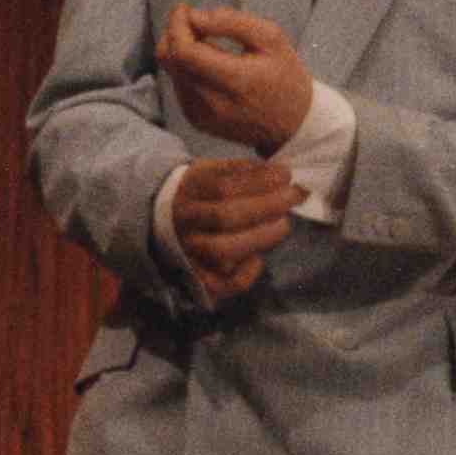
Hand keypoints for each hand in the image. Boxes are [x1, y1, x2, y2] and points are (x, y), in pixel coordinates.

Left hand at [156, 2, 314, 151]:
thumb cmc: (286, 78)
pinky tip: (210, 68)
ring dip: (182, 51)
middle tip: (198, 25)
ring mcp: (201, 114)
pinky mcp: (196, 120)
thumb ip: (234, 22)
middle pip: (170, 58)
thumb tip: (195, 16)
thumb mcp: (273, 40)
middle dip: (177, 33)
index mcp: (236, 81)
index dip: (177, 25)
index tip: (184, 9)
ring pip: (171, 71)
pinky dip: (186, 70)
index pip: (184, 51)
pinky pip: (177, 85)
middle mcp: (213, 102)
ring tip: (210, 48)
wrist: (295, 124)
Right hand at [173, 158, 300, 305]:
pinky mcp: (198, 278)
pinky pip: (222, 284)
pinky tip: (258, 259)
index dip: (259, 180)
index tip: (285, 174)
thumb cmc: (200, 194)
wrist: (163, 221)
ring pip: (223, 250)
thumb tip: (279, 173)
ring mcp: (188, 251)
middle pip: (225, 217)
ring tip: (283, 223)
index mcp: (186, 192)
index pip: (222, 186)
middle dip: (267, 206)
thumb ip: (241, 170)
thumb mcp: (211, 171)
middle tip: (292, 196)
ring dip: (261, 237)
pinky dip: (246, 274)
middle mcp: (183, 223)